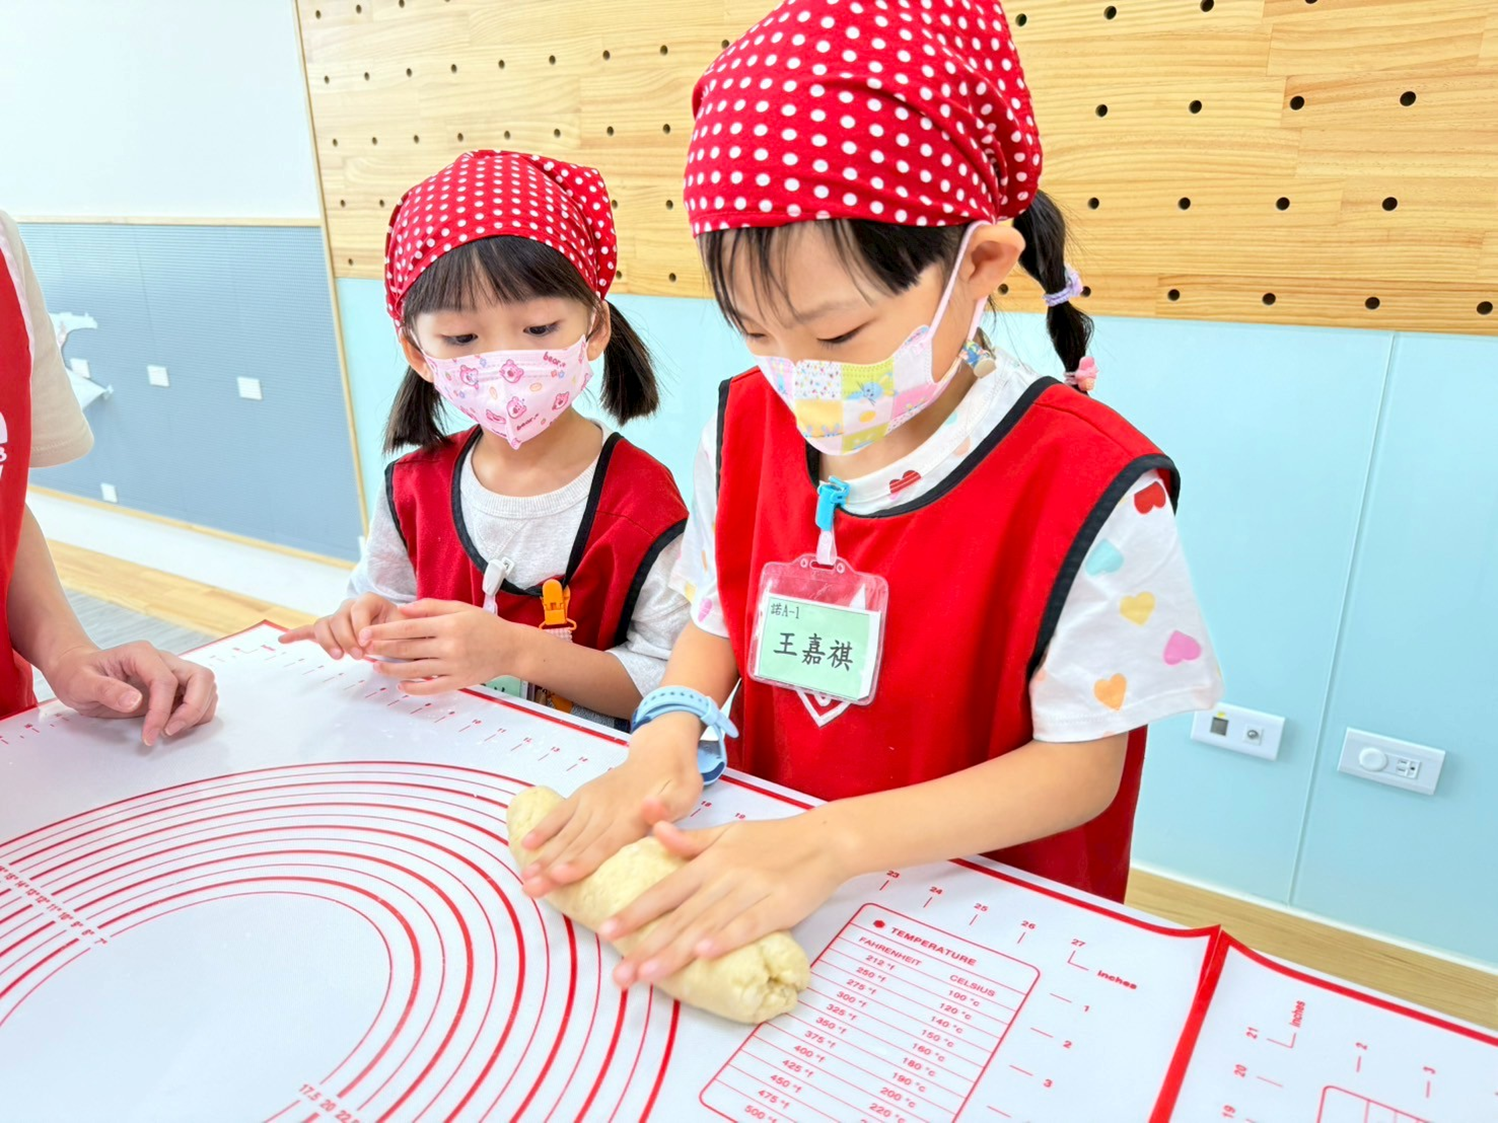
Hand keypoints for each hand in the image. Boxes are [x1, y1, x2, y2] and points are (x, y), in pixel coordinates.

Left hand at [43, 642, 217, 746]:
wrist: (75, 671)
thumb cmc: (76, 674)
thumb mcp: (81, 683)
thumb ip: (108, 690)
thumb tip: (136, 701)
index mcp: (142, 654)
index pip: (167, 681)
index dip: (162, 711)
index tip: (149, 734)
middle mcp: (163, 660)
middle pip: (201, 677)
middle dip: (193, 708)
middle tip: (171, 731)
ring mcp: (171, 672)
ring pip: (206, 687)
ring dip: (197, 712)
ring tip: (169, 730)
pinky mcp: (173, 688)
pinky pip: (199, 698)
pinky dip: (195, 714)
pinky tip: (171, 725)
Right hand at [278, 593, 400, 660]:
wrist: (399, 636)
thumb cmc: (403, 632)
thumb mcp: (406, 629)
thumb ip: (394, 632)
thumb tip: (373, 640)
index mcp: (370, 601)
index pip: (358, 608)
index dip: (361, 627)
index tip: (368, 644)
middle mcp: (350, 606)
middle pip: (338, 618)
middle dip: (346, 638)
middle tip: (360, 656)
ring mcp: (337, 618)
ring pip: (324, 625)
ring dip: (329, 642)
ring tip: (340, 657)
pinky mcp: (329, 631)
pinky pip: (310, 631)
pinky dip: (297, 635)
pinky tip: (283, 640)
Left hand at [356, 599, 531, 693]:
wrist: (510, 648)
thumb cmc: (485, 626)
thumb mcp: (460, 608)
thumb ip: (431, 607)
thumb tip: (404, 609)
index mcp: (449, 625)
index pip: (408, 628)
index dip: (384, 631)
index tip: (366, 633)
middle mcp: (450, 646)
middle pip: (407, 649)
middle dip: (382, 649)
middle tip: (364, 649)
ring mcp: (453, 666)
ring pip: (414, 670)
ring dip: (392, 669)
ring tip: (376, 666)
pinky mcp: (458, 681)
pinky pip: (431, 688)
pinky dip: (414, 688)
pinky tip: (401, 684)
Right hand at [519, 715, 703, 894]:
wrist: (662, 750)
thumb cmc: (677, 781)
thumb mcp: (685, 793)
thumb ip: (668, 806)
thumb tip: (649, 809)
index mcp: (630, 816)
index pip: (603, 844)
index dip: (581, 861)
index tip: (559, 876)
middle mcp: (605, 810)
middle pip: (577, 844)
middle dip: (553, 868)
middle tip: (531, 889)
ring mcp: (592, 802)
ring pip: (566, 833)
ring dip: (545, 855)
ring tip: (526, 876)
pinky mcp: (584, 796)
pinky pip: (561, 813)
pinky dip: (544, 828)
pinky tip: (526, 845)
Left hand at [601, 812, 846, 987]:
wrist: (823, 840)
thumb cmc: (773, 839)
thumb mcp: (727, 832)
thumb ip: (689, 839)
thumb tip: (653, 828)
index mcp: (709, 861)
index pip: (664, 890)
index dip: (635, 912)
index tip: (606, 932)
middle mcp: (723, 876)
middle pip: (679, 916)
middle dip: (647, 946)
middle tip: (620, 974)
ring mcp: (749, 891)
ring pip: (706, 925)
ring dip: (676, 951)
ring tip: (648, 974)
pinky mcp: (777, 906)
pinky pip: (748, 925)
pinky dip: (726, 939)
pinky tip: (705, 954)